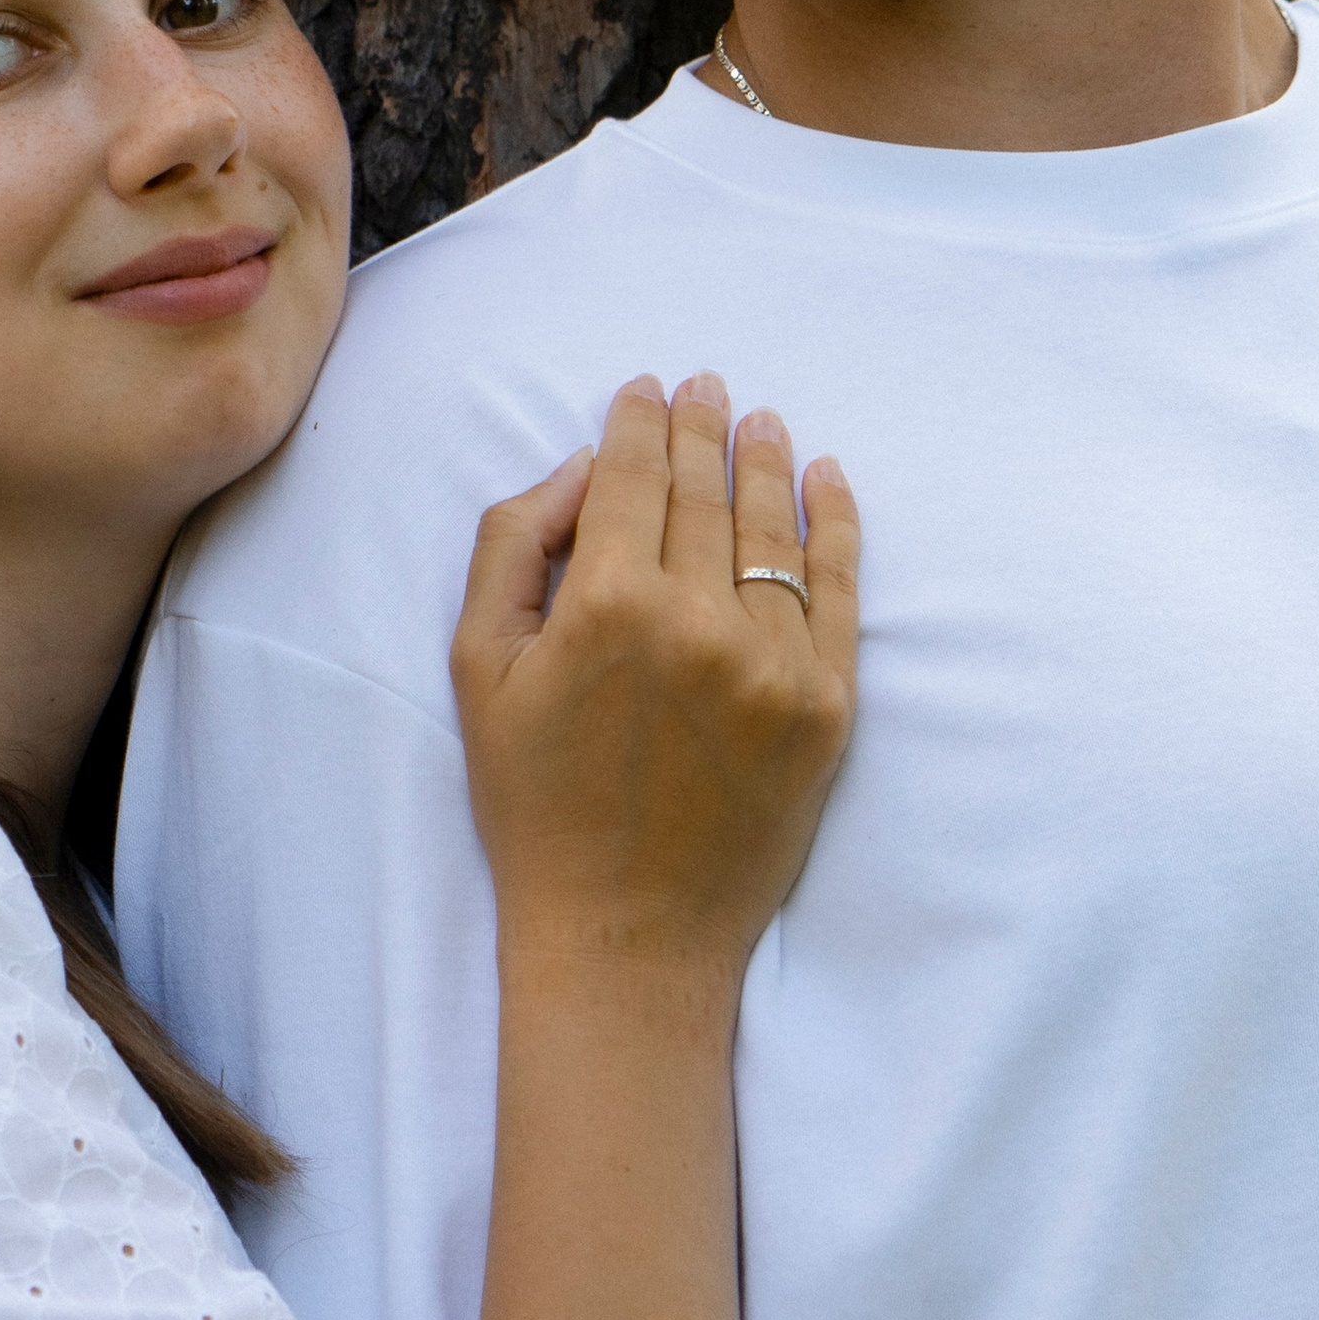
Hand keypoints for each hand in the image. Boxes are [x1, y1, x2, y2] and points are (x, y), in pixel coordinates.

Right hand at [451, 374, 858, 976]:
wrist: (625, 934)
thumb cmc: (535, 802)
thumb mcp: (479, 667)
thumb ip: (513, 548)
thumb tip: (581, 469)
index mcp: (607, 604)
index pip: (635, 476)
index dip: (640, 422)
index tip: (647, 389)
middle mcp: (700, 620)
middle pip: (706, 491)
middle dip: (703, 427)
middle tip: (708, 386)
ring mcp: (775, 663)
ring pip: (774, 530)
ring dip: (766, 463)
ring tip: (762, 421)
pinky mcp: (827, 706)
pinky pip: (839, 591)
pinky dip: (835, 525)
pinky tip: (826, 481)